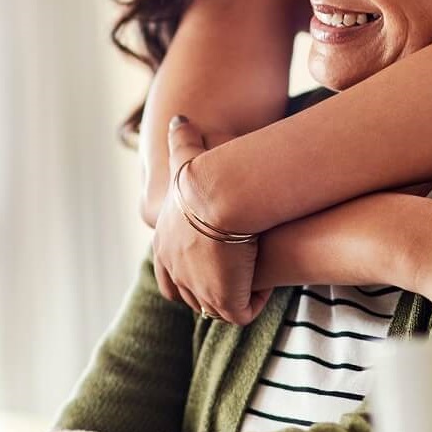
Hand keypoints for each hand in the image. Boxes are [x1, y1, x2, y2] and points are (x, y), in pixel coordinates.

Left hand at [152, 116, 268, 324]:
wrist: (219, 195)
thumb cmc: (205, 175)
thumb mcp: (187, 158)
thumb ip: (181, 140)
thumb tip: (179, 118)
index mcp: (164, 246)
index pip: (168, 276)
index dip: (189, 274)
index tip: (213, 263)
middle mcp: (175, 272)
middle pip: (190, 297)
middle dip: (213, 290)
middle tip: (237, 276)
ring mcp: (198, 290)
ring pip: (216, 307)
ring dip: (235, 295)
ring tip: (256, 280)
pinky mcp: (224, 301)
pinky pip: (241, 312)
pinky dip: (254, 302)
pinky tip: (268, 284)